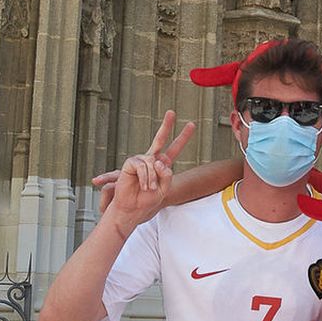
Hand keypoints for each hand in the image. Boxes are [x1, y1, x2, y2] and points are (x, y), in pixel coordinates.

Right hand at [104, 112, 195, 232]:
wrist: (131, 208)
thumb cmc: (147, 201)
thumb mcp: (163, 190)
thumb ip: (166, 175)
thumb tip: (159, 161)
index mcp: (162, 165)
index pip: (174, 149)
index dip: (182, 137)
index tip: (191, 124)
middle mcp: (151, 159)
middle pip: (160, 139)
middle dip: (166, 125)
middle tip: (171, 112)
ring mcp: (141, 160)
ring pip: (154, 163)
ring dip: (154, 179)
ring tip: (150, 189)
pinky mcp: (131, 163)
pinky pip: (144, 166)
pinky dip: (146, 177)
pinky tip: (143, 185)